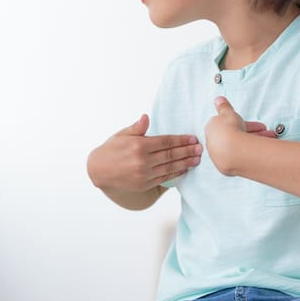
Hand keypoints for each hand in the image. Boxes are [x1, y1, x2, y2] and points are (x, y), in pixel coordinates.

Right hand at [87, 113, 201, 192]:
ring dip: (186, 163)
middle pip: (171, 154)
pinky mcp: (144, 183)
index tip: (192, 138)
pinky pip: (164, 177)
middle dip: (188, 151)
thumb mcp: (122, 135)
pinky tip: (185, 169)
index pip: (165, 141)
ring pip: (170, 167)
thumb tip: (146, 117)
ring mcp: (144, 173)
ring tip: (197, 159)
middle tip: (200, 148)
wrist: (99, 170)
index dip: (181, 140)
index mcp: (138, 145)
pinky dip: (176, 173)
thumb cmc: (111, 150)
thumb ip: (137, 128)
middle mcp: (143, 160)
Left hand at [203, 97, 276, 172]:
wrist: (233, 152)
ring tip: (272, 142)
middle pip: (238, 137)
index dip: (248, 124)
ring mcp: (221, 156)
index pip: (232, 125)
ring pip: (242, 147)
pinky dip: (253, 152)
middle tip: (270, 134)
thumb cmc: (229, 130)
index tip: (261, 126)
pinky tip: (263, 152)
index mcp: (212, 130)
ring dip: (258, 142)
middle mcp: (215, 144)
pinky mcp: (227, 166)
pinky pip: (242, 156)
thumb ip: (224, 106)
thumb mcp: (228, 112)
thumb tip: (218, 99)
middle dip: (256, 134)